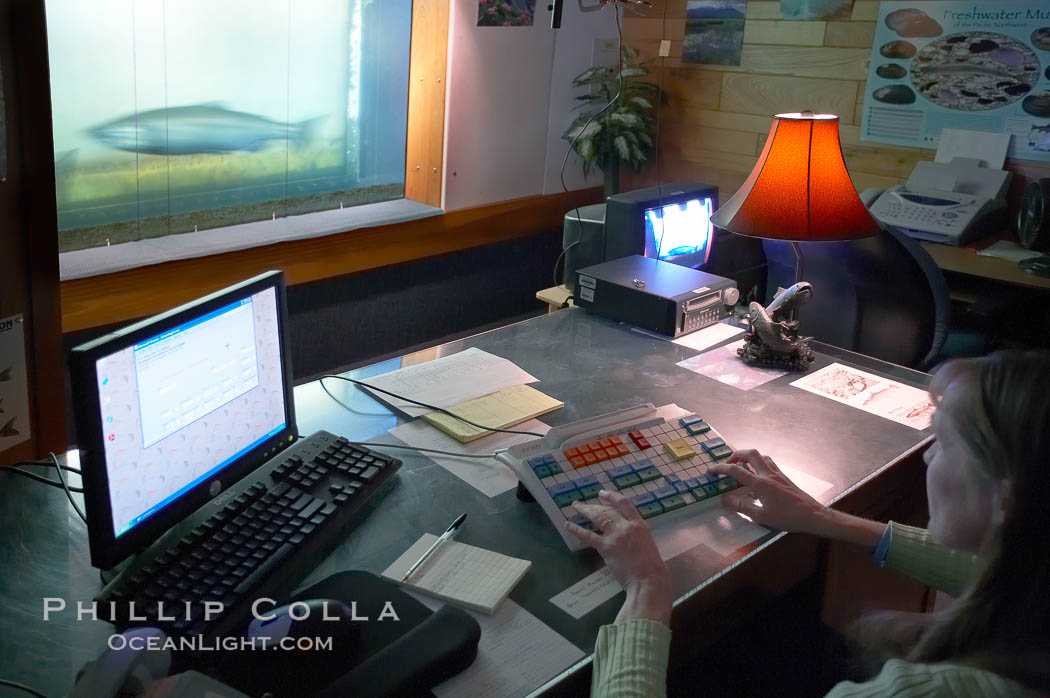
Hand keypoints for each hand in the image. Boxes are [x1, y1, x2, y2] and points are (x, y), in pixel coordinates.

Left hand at [564, 490, 671, 624]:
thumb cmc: (653, 568)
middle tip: (584, 504)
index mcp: (640, 525)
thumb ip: (637, 537)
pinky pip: (588, 536)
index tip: (603, 493)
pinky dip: (576, 530)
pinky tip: (568, 525)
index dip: (612, 496)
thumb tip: (627, 537)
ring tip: (576, 506)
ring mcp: (616, 536)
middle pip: (608, 510)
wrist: (649, 580)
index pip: (624, 504)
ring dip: (585, 510)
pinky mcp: (606, 547)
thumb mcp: (648, 545)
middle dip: (595, 505)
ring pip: (598, 517)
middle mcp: (627, 526)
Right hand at [709, 449, 826, 534]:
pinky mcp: (784, 477)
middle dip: (734, 455)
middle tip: (727, 465)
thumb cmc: (788, 518)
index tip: (710, 471)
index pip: (735, 470)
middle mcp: (768, 474)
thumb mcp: (761, 517)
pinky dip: (758, 463)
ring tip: (740, 467)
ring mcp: (777, 474)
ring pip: (760, 456)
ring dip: (747, 457)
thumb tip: (725, 499)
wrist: (812, 515)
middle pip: (749, 454)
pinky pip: (768, 462)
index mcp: (760, 484)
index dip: (720, 468)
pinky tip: (757, 474)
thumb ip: (742, 506)